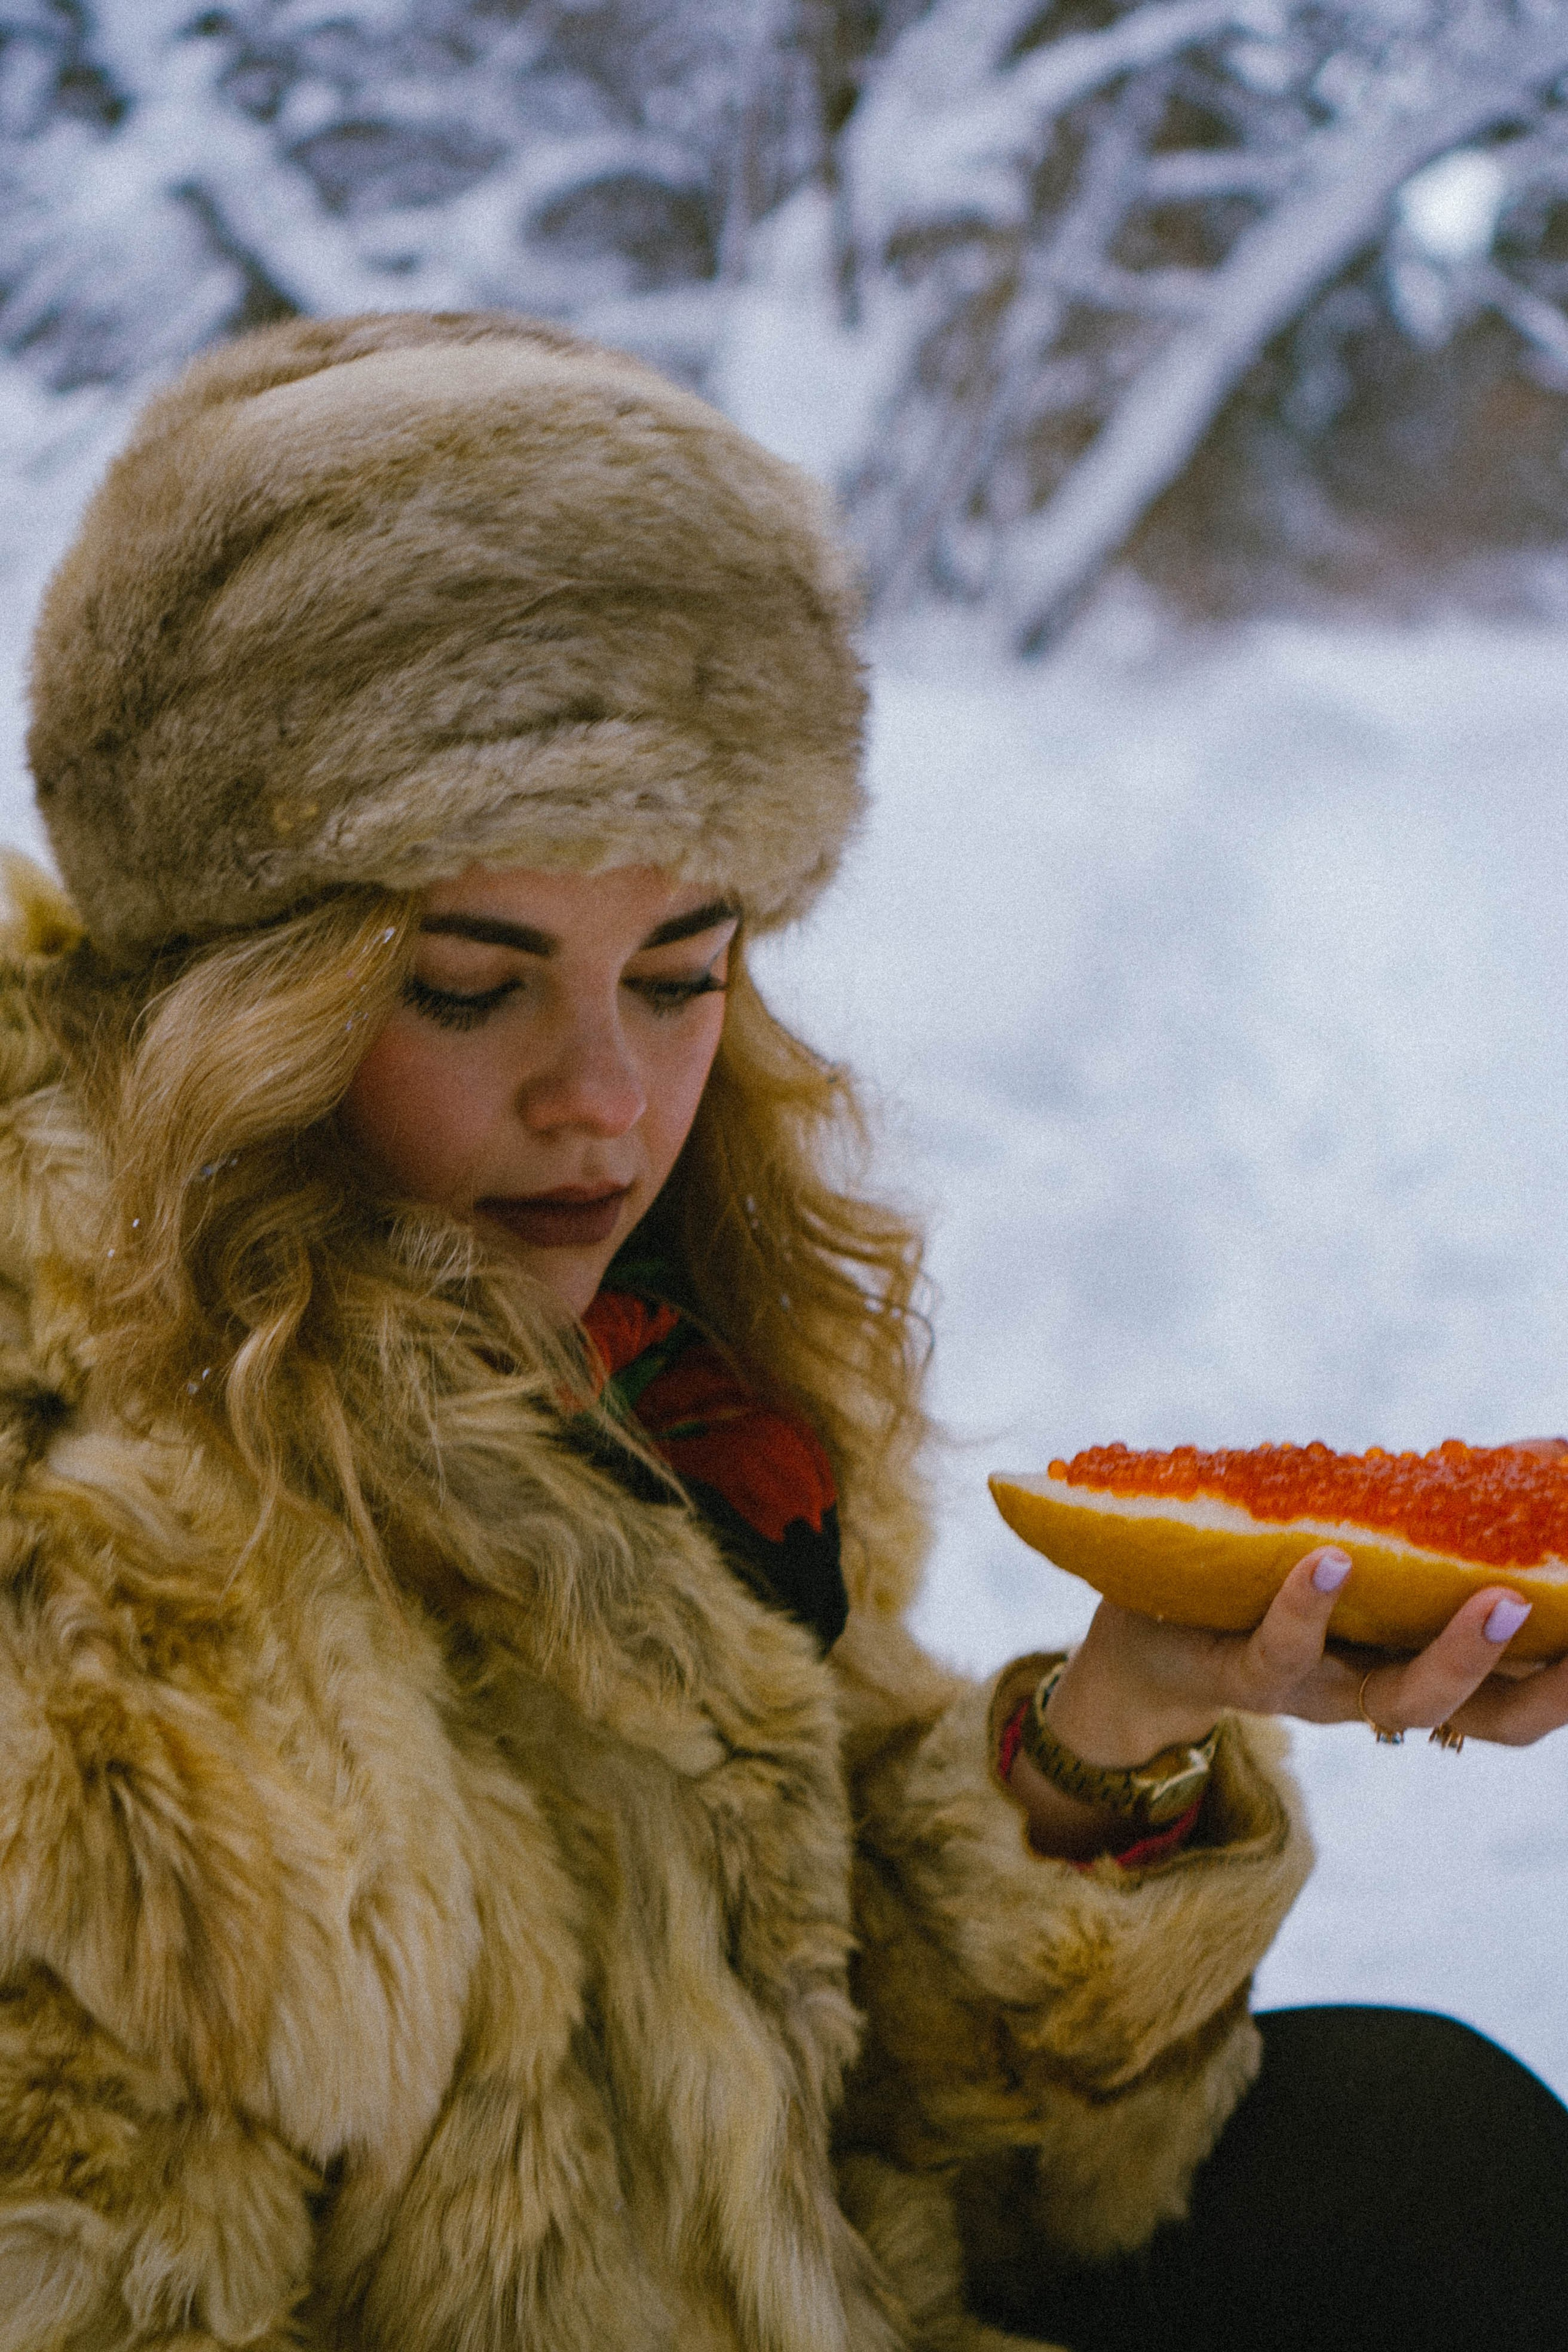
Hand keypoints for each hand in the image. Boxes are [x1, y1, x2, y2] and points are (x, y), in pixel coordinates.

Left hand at [1008, 1544, 1567, 1858]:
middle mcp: (1376, 1691)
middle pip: (1485, 1720)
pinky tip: (1331, 1560)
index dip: (1565, 1676)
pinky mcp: (1237, 1671)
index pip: (1517, 1696)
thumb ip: (1431, 1513)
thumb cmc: (1267, 1582)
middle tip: (1565, 1620)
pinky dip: (1308, 1605)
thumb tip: (1546, 1451)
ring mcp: (1311, 1690)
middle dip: (1543, 1685)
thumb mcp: (1361, 1544)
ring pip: (1396, 1701)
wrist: (1142, 1643)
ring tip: (1493, 1597)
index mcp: (1416, 1666)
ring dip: (1454, 1658)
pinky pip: (1279, 1652)